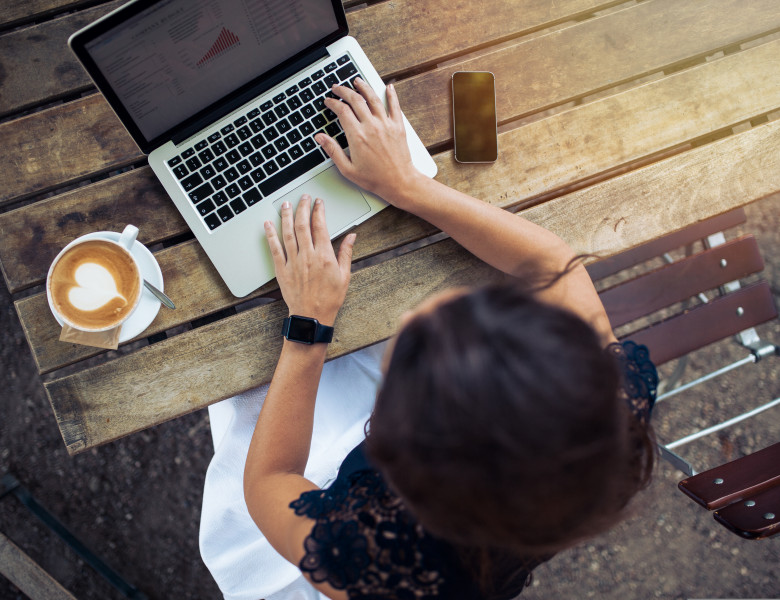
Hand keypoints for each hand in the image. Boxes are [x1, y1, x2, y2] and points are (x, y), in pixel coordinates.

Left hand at [265, 195, 354, 325]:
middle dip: (303, 208)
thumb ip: (346, 253)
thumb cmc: (329, 299)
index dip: (319, 211)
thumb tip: (352, 237)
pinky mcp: (282, 270)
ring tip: (286, 204)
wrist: (312, 316)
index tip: (318, 203)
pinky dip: (271, 235)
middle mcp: (308, 256)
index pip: (320, 227)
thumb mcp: (345, 276)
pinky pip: (274, 249)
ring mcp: (293, 262)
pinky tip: (268, 224)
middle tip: (303, 197)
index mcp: (324, 256)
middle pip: (303, 225)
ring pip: (288, 233)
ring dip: (286, 216)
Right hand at [315, 78, 420, 205]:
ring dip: (363, 87)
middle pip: (355, 100)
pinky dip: (391, 95)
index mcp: (357, 136)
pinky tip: (389, 87)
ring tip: (357, 81)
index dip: (333, 103)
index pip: (342, 111)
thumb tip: (320, 137)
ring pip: (373, 98)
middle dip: (344, 91)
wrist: (399, 182)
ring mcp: (386, 125)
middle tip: (337, 88)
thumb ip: (333, 151)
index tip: (328, 102)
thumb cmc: (375, 179)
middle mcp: (371, 126)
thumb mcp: (348, 169)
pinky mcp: (398, 127)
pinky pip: (395, 106)